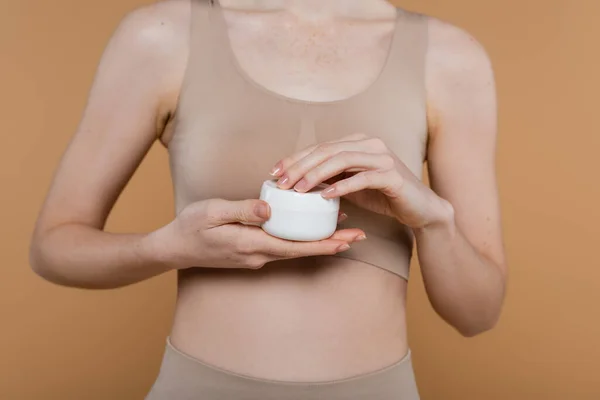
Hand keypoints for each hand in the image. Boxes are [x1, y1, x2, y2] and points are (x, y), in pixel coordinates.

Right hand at [148, 198, 364, 269]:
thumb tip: (270, 209)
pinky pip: (282, 246)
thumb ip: (243, 209)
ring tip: (342, 229)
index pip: (295, 247)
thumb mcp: (213, 211)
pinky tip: (307, 228)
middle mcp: (258, 255)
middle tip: (358, 235)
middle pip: (301, 250)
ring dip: (318, 241)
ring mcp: (255, 256)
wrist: (173, 248)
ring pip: (293, 249)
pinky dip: (300, 238)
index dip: (323, 244)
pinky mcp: (251, 252)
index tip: (347, 240)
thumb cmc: (190, 227)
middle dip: (331, 243)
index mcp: (251, 244)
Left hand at [270, 134, 452, 228]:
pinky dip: (342, 186)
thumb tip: (297, 181)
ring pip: (342, 160)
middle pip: (327, 150)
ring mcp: (382, 158)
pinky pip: (362, 178)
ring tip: (298, 190)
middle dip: (300, 166)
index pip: (321, 147)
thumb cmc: (383, 196)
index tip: (274, 172)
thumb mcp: (351, 184)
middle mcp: (370, 144)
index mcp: (358, 142)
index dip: (295, 158)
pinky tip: (325, 195)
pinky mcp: (392, 176)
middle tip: (281, 183)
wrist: (419, 209)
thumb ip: (330, 177)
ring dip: (316, 175)